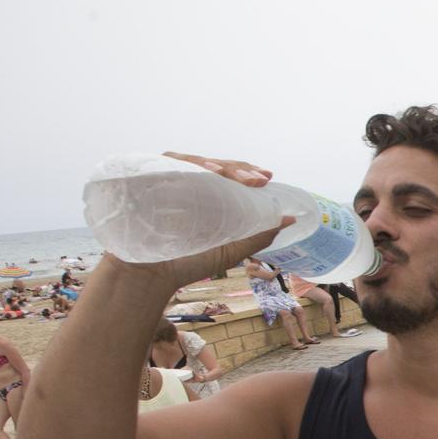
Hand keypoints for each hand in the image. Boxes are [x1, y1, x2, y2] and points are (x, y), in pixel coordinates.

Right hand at [87, 152, 293, 291]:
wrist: (147, 278)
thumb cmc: (185, 263)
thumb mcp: (229, 250)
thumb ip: (257, 235)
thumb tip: (289, 220)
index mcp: (204, 195)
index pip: (227, 175)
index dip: (246, 172)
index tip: (267, 178)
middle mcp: (185, 183)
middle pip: (214, 165)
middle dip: (238, 169)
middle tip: (258, 179)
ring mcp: (165, 178)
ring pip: (194, 160)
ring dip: (218, 166)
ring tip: (239, 178)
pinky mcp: (147, 177)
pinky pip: (169, 163)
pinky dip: (190, 165)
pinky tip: (208, 173)